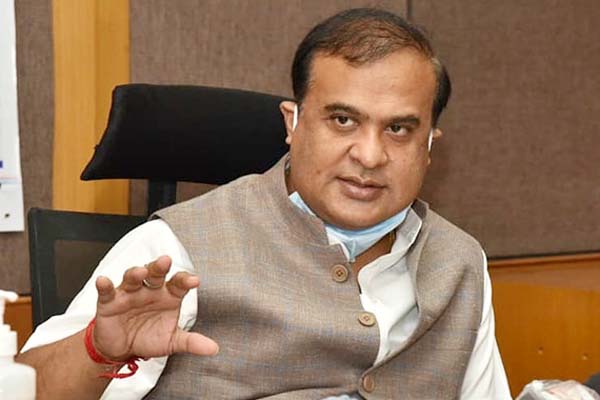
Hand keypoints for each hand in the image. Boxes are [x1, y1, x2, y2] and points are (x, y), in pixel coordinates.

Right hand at [92, 255, 217, 360]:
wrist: (122, 349)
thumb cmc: (149, 337)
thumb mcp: (172, 341)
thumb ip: (192, 342)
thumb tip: (213, 349)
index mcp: (168, 295)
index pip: (179, 283)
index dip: (186, 280)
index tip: (194, 281)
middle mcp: (150, 290)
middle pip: (155, 274)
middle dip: (160, 267)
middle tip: (166, 261)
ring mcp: (130, 294)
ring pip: (132, 278)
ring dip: (135, 273)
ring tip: (140, 271)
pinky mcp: (110, 302)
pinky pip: (107, 291)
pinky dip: (104, 286)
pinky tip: (104, 281)